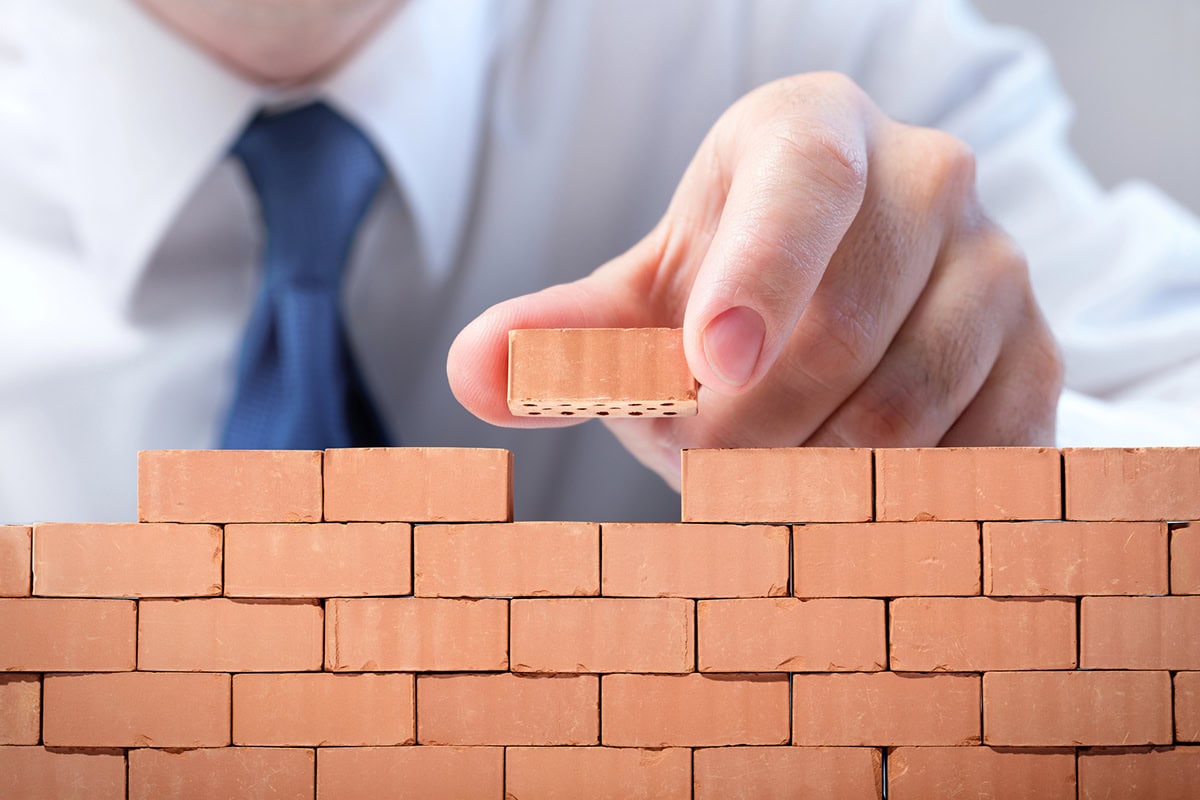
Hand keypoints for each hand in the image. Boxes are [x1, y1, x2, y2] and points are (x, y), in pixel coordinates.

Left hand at [447, 72, 1062, 488]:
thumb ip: (563, 334)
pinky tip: (836, 502)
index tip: (707, 364)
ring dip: (808, 474)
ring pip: (910, 405)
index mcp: (817, 135)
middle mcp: (930, 179)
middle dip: (748, 425)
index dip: (757, 278)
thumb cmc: (728, 291)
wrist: (847, 308)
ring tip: (754, 480)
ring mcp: (1000, 269)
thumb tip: (469, 373)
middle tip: (692, 462)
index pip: (803, 188)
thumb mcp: (644, 299)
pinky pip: (976, 452)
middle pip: (846, 329)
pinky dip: (893, 500)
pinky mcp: (1040, 358)